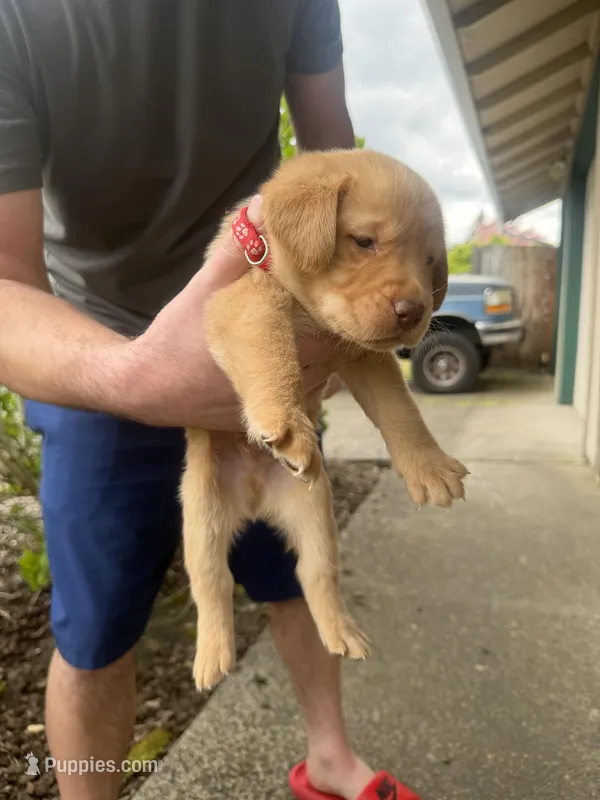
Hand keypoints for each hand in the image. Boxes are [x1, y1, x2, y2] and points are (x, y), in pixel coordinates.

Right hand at [115, 195, 336, 429]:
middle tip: (325, 307)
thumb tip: (263, 206)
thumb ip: (238, 249)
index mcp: (278, 350)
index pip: (331, 332)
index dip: (334, 311)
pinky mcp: (261, 417)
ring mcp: (274, 405)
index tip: (333, 292)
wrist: (145, 386)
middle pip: (329, 358)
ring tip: (311, 330)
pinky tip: (293, 359)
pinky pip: (301, 401)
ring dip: (319, 358)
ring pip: (319, 381)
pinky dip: (304, 381)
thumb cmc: (177, 336)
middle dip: (328, 332)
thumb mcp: (206, 287)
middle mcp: (283, 385)